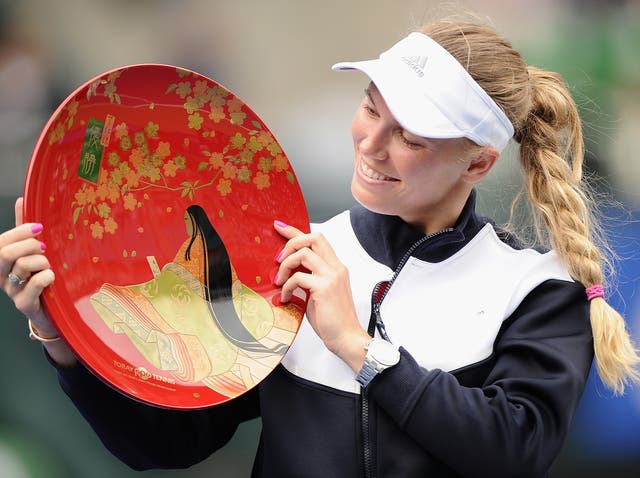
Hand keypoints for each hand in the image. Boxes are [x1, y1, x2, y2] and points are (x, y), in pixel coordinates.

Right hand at [1, 198, 74, 364]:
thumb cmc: (41, 278)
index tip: (40, 228)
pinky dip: (48, 276)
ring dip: (43, 262)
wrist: (51, 312)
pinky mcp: (25, 304)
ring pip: (23, 266)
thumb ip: (24, 230)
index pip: (0, 242)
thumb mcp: (32, 252)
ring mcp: (11, 292)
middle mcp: (0, 277)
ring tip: (50, 267)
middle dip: (30, 246)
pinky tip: (53, 278)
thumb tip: (20, 200)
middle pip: (5, 253)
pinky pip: (36, 283)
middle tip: (45, 249)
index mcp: (0, 263)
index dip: (20, 231)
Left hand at [273, 220, 369, 371]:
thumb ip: (309, 280)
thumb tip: (290, 273)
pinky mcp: (324, 288)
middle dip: (291, 241)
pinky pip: (298, 277)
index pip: (317, 240)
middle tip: (278, 257)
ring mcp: (331, 276)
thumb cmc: (333, 320)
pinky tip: (286, 298)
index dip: (296, 231)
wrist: (347, 338)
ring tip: (279, 280)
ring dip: (285, 264)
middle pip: (313, 237)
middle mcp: (336, 268)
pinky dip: (287, 286)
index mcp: (336, 268)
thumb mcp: (320, 294)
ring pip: (303, 253)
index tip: (280, 226)